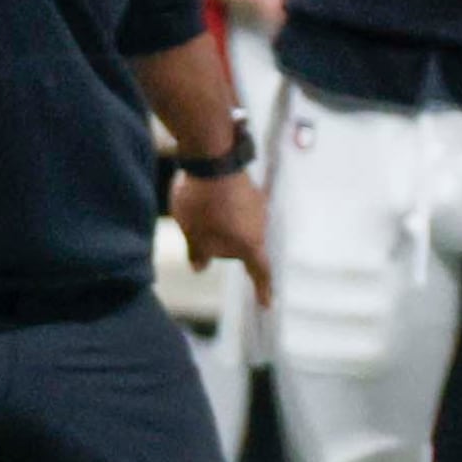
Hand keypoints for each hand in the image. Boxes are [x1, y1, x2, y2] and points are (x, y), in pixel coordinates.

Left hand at [172, 169, 270, 302]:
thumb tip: (199, 267)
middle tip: (197, 237)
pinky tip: (204, 199)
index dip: (263, 289)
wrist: (211, 158)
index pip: (260, 272)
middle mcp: (260, 226)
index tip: (267, 304)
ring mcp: (257, 205)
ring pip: (239, 226)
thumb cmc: (202, 205)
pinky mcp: (249, 187)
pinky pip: (236, 207)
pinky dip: (222, 210)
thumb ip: (198, 254)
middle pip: (244, 247)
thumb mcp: (193, 234)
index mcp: (250, 244)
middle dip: (224, 247)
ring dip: (221, 225)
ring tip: (196, 212)